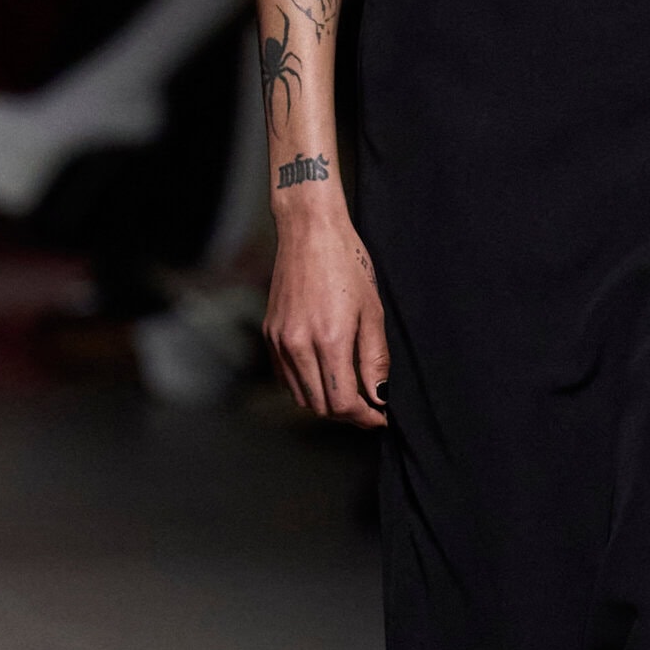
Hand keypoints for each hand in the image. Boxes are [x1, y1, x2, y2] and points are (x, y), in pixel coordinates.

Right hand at [264, 212, 387, 426]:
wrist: (309, 232)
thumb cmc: (346, 263)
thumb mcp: (372, 311)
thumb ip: (375, 358)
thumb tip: (379, 395)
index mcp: (328, 340)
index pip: (342, 403)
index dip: (364, 417)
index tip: (380, 418)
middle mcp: (298, 345)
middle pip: (320, 407)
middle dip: (347, 415)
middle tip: (370, 408)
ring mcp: (280, 341)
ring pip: (300, 396)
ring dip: (326, 403)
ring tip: (350, 393)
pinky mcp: (270, 334)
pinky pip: (286, 377)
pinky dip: (305, 386)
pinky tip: (325, 375)